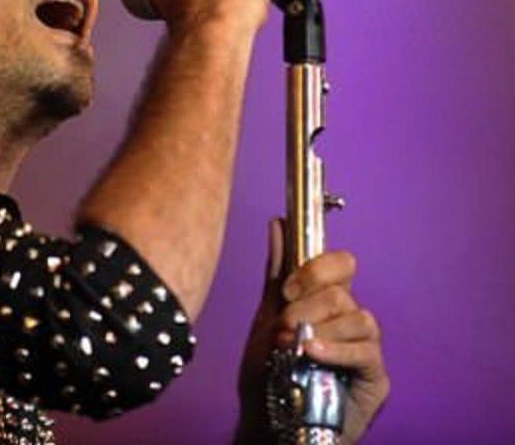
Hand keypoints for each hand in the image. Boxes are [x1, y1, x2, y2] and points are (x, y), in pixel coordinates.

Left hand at [235, 220, 389, 443]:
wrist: (266, 420)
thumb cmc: (268, 371)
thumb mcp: (267, 316)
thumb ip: (277, 272)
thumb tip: (278, 222)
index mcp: (328, 301)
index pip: (341, 264)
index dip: (316, 269)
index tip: (287, 290)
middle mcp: (350, 320)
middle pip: (342, 292)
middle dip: (305, 307)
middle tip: (282, 328)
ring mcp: (365, 348)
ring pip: (359, 318)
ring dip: (318, 329)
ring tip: (293, 347)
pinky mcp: (375, 377)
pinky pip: (367, 351)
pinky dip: (336, 349)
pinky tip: (312, 353)